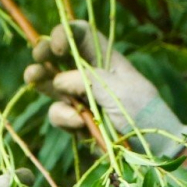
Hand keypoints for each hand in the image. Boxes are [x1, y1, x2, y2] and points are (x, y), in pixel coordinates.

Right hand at [22, 22, 186, 158]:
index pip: (80, 35)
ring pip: (51, 83)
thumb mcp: (119, 90)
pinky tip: (77, 122)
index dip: (64, 33)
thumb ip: (87, 80)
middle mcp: (90, 74)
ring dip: (40, 78)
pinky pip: (58, 113)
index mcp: (106, 59)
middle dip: (45, 53)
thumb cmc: (143, 114)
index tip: (57, 47)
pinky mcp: (76, 121)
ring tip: (32, 76)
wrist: (153, 152)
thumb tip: (58, 81)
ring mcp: (82, 98)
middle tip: (38, 56)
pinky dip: (63, 116)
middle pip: (59, 56)